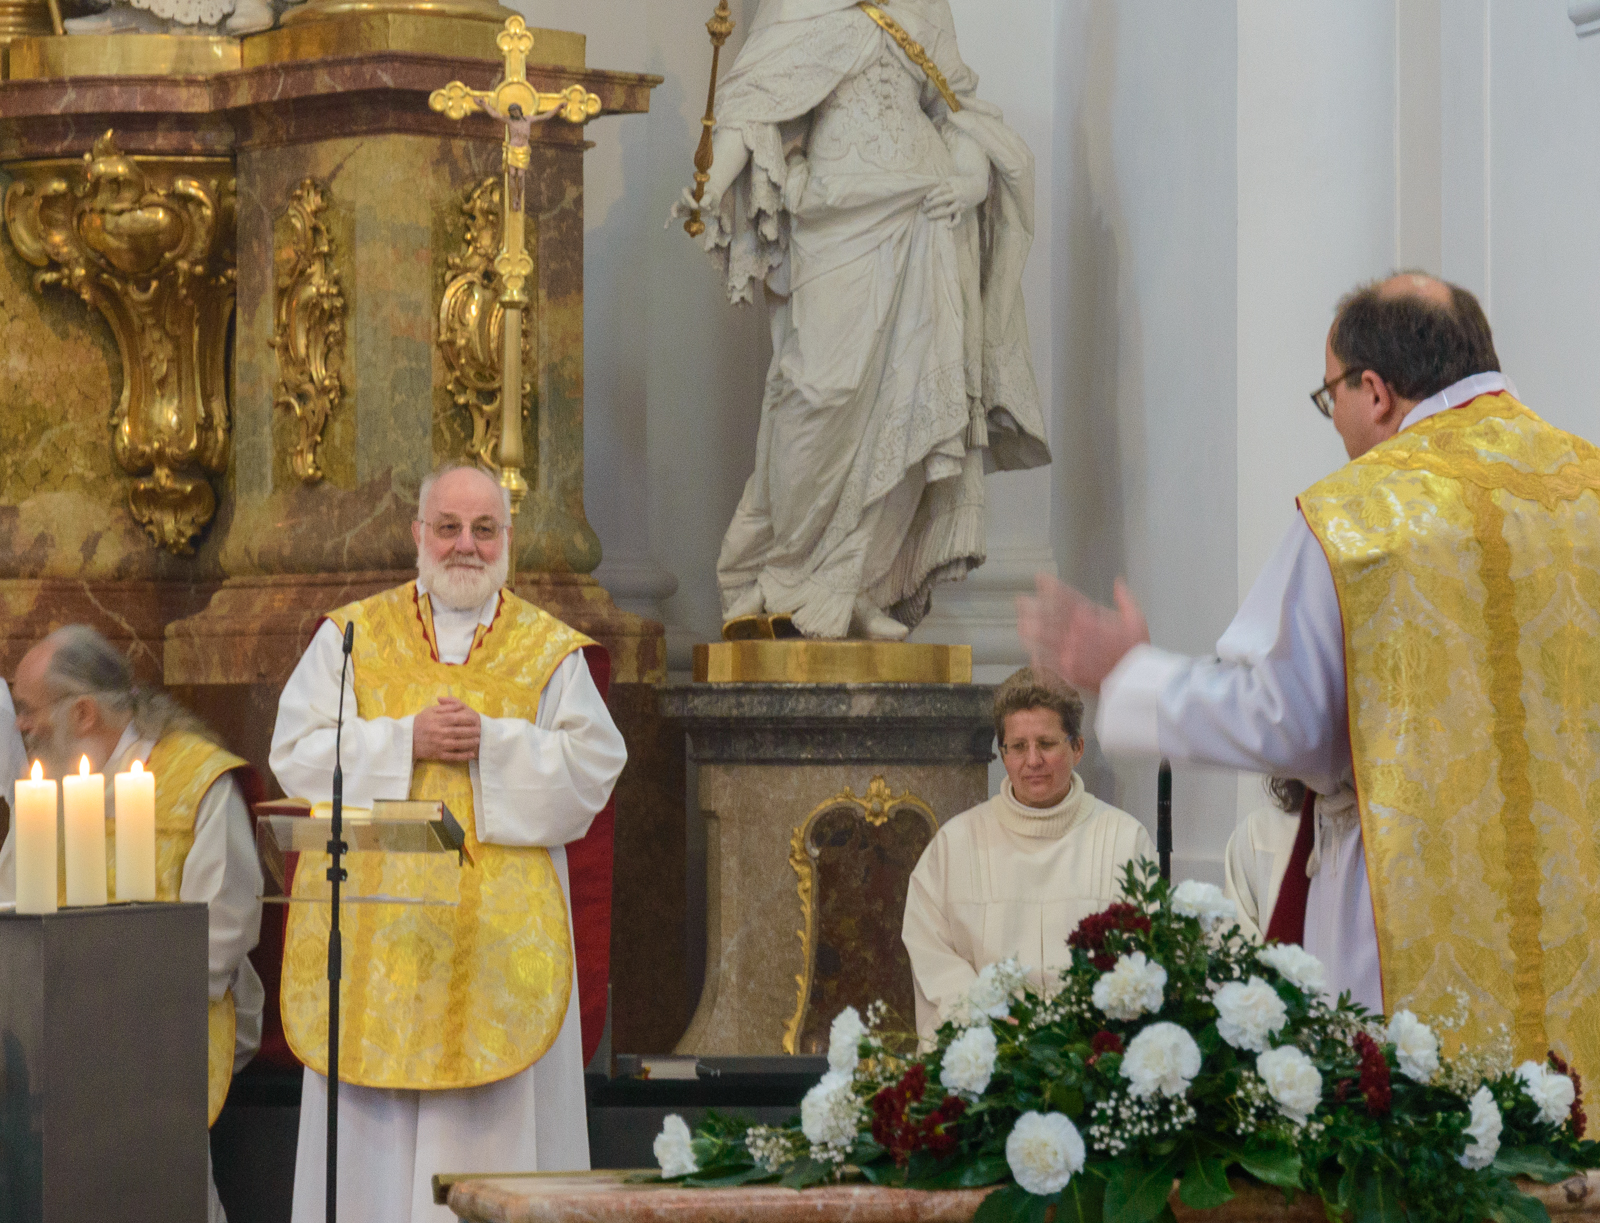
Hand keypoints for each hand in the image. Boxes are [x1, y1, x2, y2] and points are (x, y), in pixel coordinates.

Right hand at [412, 697, 481, 761]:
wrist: (406, 739)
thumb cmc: (419, 723)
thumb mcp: (429, 711)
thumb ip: (444, 707)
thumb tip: (459, 705)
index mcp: (437, 721)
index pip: (454, 718)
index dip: (466, 719)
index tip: (475, 719)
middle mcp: (439, 733)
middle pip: (458, 731)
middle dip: (471, 731)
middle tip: (480, 730)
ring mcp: (438, 744)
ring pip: (457, 744)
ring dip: (469, 742)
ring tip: (478, 740)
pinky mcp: (437, 754)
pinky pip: (452, 756)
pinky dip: (463, 756)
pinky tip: (471, 754)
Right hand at [669, 183, 726, 228]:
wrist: (712, 200)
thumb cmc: (711, 194)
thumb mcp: (712, 195)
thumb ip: (707, 198)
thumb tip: (702, 205)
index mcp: (691, 190)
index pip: (686, 192)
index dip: (689, 199)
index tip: (696, 206)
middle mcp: (685, 197)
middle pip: (682, 200)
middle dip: (687, 204)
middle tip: (696, 208)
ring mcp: (683, 205)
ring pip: (676, 208)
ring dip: (674, 212)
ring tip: (673, 217)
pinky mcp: (684, 213)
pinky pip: (675, 216)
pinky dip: (670, 221)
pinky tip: (666, 227)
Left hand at [921, 174, 987, 225]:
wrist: (978, 186)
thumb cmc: (960, 182)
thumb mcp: (952, 179)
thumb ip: (942, 184)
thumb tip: (928, 190)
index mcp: (953, 185)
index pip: (941, 190)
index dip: (932, 194)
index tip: (926, 198)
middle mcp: (956, 194)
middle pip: (942, 200)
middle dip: (931, 205)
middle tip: (923, 209)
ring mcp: (959, 202)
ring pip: (948, 211)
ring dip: (937, 214)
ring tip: (929, 216)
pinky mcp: (962, 209)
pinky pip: (957, 218)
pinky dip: (953, 223)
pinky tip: (946, 226)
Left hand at [1016, 575, 1148, 693]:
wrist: (1135, 681)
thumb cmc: (1136, 650)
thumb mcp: (1137, 619)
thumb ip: (1125, 598)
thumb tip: (1118, 581)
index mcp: (1090, 618)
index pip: (1064, 597)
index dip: (1049, 586)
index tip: (1039, 578)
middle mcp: (1075, 633)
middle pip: (1045, 616)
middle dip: (1031, 607)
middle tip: (1020, 601)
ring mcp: (1068, 652)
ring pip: (1041, 638)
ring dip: (1029, 630)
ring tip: (1021, 624)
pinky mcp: (1067, 671)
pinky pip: (1046, 662)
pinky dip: (1037, 657)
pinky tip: (1032, 654)